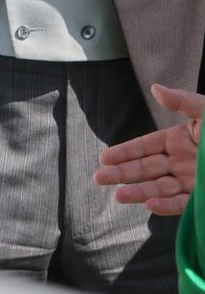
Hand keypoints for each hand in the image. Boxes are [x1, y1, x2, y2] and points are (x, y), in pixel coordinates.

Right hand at [93, 83, 204, 214]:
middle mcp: (183, 162)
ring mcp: (192, 181)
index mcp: (181, 139)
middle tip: (98, 178)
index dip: (125, 152)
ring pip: (159, 188)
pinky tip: (148, 204)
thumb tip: (156, 88)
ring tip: (117, 195)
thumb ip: (183, 101)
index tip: (104, 158)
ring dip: (138, 191)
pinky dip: (164, 205)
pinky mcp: (203, 198)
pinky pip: (180, 203)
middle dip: (122, 174)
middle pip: (147, 169)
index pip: (146, 147)